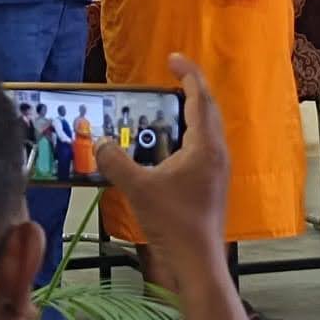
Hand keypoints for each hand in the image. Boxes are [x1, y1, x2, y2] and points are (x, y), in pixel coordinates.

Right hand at [94, 53, 229, 281]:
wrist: (197, 261)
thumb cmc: (173, 222)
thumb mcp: (138, 188)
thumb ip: (116, 162)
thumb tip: (100, 142)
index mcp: (204, 146)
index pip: (199, 98)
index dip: (188, 74)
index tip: (172, 58)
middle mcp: (217, 152)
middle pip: (208, 109)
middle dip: (191, 90)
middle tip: (171, 77)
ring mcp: (218, 169)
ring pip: (207, 129)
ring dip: (190, 113)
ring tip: (167, 107)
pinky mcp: (213, 184)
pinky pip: (203, 147)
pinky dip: (188, 135)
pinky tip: (169, 147)